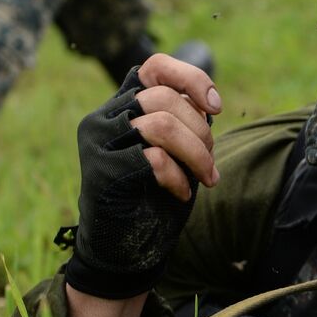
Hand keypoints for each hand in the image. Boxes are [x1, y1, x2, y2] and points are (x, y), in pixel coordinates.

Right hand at [65, 54, 221, 299]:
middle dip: (201, 132)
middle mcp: (105, 117)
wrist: (125, 248)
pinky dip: (178, 176)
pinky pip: (153, 158)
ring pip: (162, 124)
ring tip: (206, 177)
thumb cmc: (154, 197)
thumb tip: (209, 102)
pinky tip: (181, 193)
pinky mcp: (102, 170)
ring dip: (196, 154)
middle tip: (210, 164)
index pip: (154, 68)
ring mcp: (100, 142)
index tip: (216, 108)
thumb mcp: (176, 152)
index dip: (191, 78)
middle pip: (164, 98)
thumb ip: (184, 123)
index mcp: (123, 106)